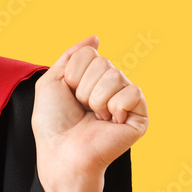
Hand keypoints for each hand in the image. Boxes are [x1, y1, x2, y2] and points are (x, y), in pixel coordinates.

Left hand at [31, 35, 148, 187]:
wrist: (62, 152)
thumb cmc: (53, 123)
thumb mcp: (51, 82)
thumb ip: (71, 56)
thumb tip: (95, 38)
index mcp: (92, 78)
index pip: (90, 53)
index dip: (73, 73)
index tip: (68, 94)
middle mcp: (112, 86)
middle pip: (103, 62)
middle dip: (84, 87)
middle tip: (82, 109)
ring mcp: (127, 101)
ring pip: (116, 76)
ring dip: (96, 99)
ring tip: (95, 118)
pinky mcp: (140, 116)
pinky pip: (132, 93)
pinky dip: (115, 108)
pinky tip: (110, 123)